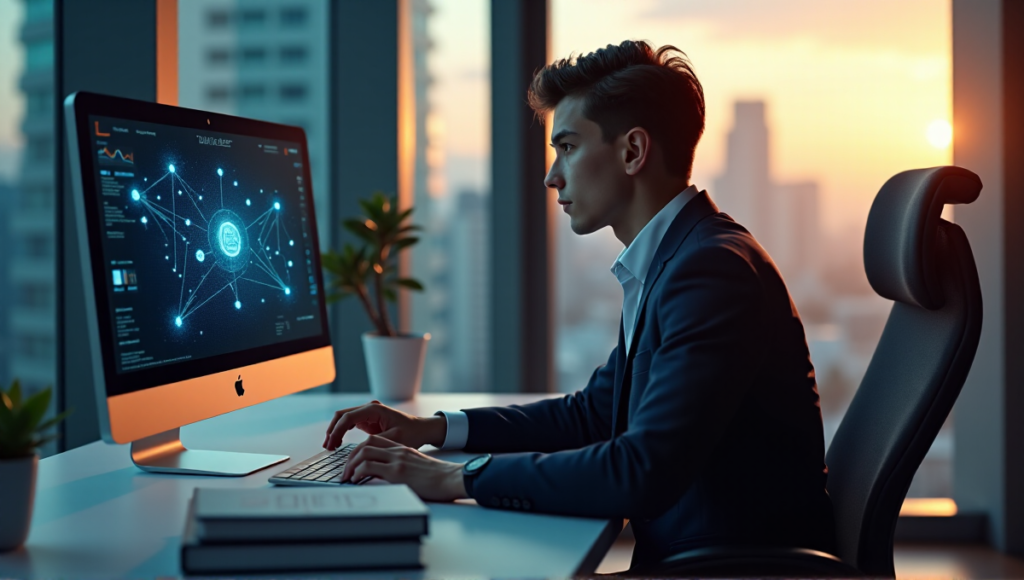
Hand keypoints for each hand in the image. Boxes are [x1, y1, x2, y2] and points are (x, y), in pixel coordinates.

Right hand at [323, 400, 446, 450]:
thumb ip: (373, 443)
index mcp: (374, 409)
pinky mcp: (368, 420)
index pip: (348, 417)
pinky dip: (342, 432)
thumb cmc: (412, 433)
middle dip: (332, 430)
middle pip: (342, 415)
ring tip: (330, 446)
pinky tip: (338, 443)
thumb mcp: (393, 440)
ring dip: (335, 431)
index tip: (331, 445)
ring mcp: (368, 413)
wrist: (422, 429)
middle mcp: (369, 407)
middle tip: (327, 447)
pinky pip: (350, 423)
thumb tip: (356, 451)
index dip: (337, 431)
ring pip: (344, 418)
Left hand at [341, 435, 466, 501]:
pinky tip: (355, 479)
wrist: (452, 478)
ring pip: (364, 453)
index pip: (374, 441)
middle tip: (344, 471)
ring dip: (350, 465)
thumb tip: (388, 477)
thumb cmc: (439, 477)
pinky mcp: (398, 472)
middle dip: (350, 457)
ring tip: (346, 477)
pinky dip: (357, 472)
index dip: (359, 450)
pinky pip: (369, 467)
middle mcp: (398, 451)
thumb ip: (403, 466)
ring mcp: (397, 460)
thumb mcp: (417, 466)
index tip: (353, 463)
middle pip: (366, 444)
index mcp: (402, 449)